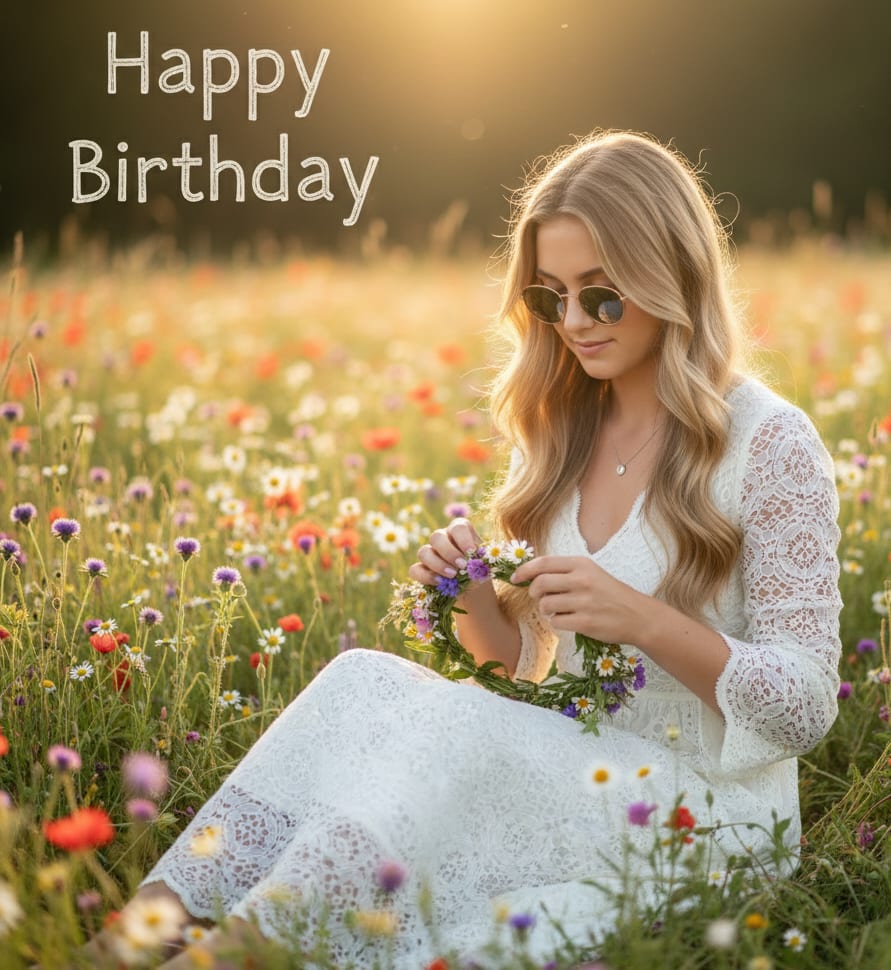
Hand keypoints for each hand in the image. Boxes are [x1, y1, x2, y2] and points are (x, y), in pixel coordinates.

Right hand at [408, 517, 482, 586]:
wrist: (473, 589)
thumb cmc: (479, 571)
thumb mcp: (484, 564)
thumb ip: (479, 559)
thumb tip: (473, 559)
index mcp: (460, 531)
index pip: (458, 527)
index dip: (463, 538)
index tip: (472, 552)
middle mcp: (443, 538)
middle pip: (436, 537)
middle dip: (449, 552)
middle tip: (462, 566)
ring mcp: (430, 553)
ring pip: (423, 552)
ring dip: (438, 564)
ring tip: (453, 576)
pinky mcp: (421, 569)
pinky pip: (415, 570)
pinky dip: (426, 577)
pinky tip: (440, 583)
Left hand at [509, 554, 643, 644]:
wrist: (637, 616)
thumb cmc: (609, 593)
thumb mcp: (590, 573)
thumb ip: (563, 572)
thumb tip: (530, 574)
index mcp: (582, 564)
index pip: (543, 563)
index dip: (524, 570)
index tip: (514, 578)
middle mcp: (582, 580)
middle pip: (540, 584)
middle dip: (534, 592)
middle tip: (540, 598)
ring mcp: (584, 602)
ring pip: (545, 605)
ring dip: (547, 610)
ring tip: (560, 610)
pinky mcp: (585, 622)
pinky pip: (555, 622)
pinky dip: (557, 623)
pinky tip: (569, 620)